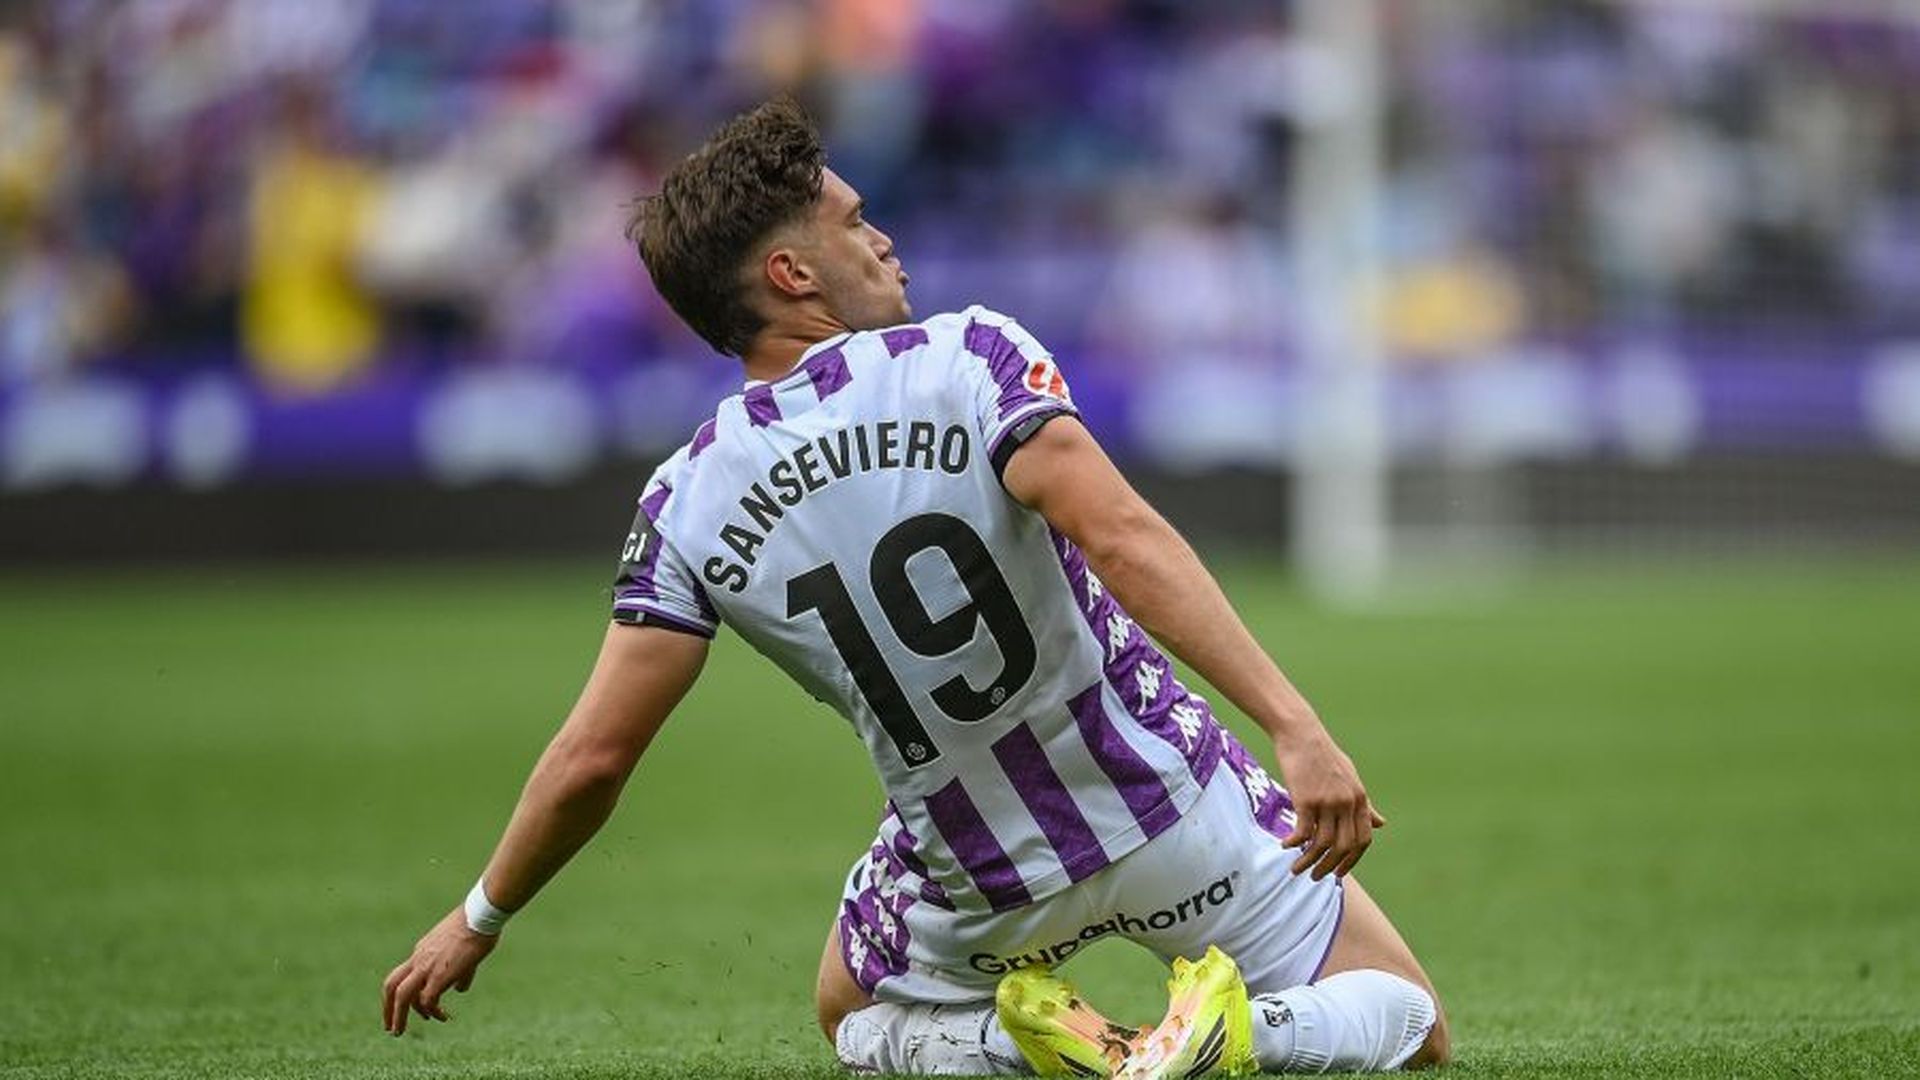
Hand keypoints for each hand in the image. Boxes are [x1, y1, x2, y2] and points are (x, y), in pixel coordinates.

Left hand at [382, 905, 498, 1034]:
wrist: (479, 915)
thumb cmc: (477, 926)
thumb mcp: (462, 950)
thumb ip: (459, 971)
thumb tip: (460, 989)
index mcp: (421, 951)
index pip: (403, 975)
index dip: (402, 994)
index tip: (410, 1008)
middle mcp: (419, 959)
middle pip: (391, 985)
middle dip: (388, 1008)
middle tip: (389, 1027)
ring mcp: (427, 966)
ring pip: (402, 996)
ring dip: (399, 1016)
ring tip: (399, 1032)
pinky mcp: (440, 975)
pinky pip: (427, 1000)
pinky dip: (432, 1011)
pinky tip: (443, 1016)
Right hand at [1271, 730, 1385, 880]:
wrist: (1301, 733)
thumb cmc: (1324, 755)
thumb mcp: (1351, 778)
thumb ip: (1365, 804)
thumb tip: (1381, 824)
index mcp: (1360, 798)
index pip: (1363, 839)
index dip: (1352, 860)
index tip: (1338, 871)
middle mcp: (1347, 803)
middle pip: (1344, 846)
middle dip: (1330, 867)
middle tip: (1316, 877)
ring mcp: (1328, 802)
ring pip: (1322, 844)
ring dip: (1309, 861)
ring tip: (1296, 869)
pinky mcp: (1306, 799)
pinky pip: (1303, 832)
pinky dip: (1294, 844)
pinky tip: (1285, 846)